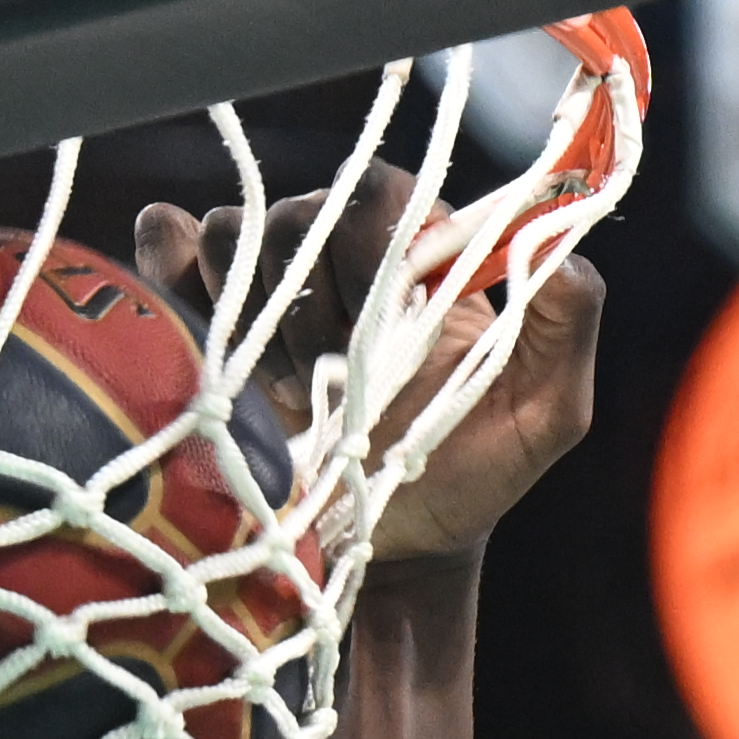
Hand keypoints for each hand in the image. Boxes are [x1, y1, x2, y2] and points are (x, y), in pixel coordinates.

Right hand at [140, 184, 605, 570]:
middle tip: (343, 375)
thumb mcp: (547, 412)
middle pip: (304, 209)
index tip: (392, 319)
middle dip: (319, 297)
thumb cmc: (472, 471)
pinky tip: (222, 352)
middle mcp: (342, 248)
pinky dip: (179, 280)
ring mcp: (272, 280)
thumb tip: (561, 251)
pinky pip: (170, 248)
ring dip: (263, 319)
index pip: (386, 189)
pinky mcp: (205, 312)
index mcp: (423, 249)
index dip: (378, 248)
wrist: (388, 549)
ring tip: (297, 394)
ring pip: (236, 232)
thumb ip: (567, 324)